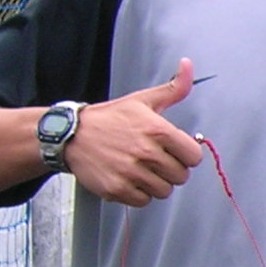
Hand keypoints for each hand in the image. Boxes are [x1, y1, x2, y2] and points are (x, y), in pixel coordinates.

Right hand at [65, 57, 204, 206]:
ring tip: (140, 169)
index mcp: (158, 130)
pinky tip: (129, 178)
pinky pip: (144, 201)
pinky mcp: (117, 189)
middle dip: (170, 170)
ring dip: (155, 183)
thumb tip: (188, 65)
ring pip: (164, 191)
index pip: (194, 156)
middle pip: (181, 176)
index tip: (174, 151)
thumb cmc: (110, 118)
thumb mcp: (143, 100)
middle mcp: (146, 152)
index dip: (186, 155)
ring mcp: (131, 172)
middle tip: (154, 160)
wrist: (72, 134)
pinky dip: (139, 194)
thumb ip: (173, 88)